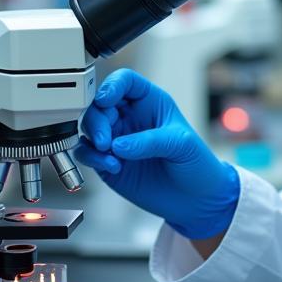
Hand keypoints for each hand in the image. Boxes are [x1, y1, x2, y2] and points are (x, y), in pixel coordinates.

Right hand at [74, 68, 239, 238]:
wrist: (195, 199)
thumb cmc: (195, 163)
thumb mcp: (181, 145)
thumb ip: (150, 141)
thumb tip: (118, 146)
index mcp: (149, 102)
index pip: (125, 82)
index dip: (112, 86)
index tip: (105, 100)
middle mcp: (129, 117)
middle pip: (100, 104)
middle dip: (97, 120)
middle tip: (104, 140)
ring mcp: (117, 139)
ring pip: (88, 127)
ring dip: (92, 139)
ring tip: (109, 155)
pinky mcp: (107, 161)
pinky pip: (86, 153)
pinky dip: (91, 157)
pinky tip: (111, 166)